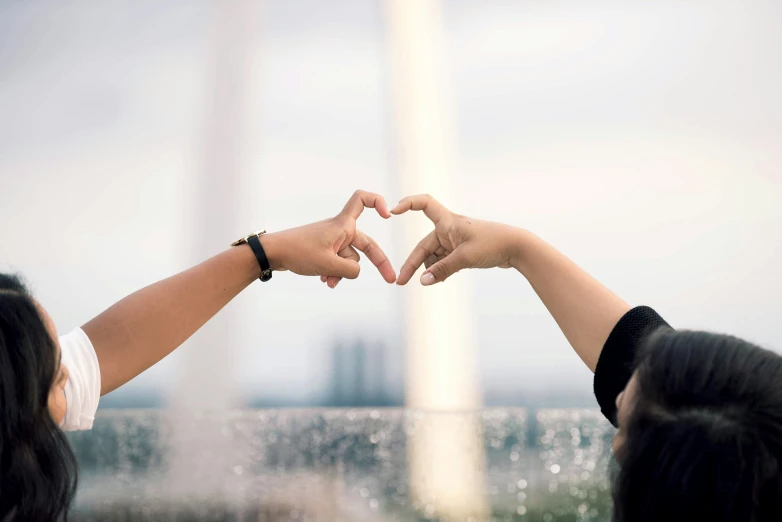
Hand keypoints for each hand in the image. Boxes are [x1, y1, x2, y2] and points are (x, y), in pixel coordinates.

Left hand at [262, 190, 396, 286]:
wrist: (273, 254)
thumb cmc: (298, 252)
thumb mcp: (328, 265)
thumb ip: (349, 270)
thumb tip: (356, 273)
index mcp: (342, 225)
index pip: (362, 200)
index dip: (377, 202)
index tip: (387, 216)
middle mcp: (340, 230)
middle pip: (366, 244)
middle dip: (378, 262)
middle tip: (391, 280)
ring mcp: (333, 241)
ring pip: (349, 259)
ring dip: (342, 273)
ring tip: (328, 282)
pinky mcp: (325, 250)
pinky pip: (338, 263)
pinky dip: (335, 272)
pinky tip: (325, 281)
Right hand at [393, 194, 520, 285]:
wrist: (517, 248)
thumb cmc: (493, 244)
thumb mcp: (465, 258)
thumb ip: (442, 270)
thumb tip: (422, 282)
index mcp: (448, 221)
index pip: (423, 204)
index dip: (407, 204)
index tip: (392, 212)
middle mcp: (449, 228)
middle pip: (424, 245)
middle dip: (413, 264)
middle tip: (401, 282)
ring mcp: (455, 240)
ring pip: (433, 256)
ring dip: (431, 269)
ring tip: (434, 282)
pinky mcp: (462, 250)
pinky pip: (443, 261)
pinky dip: (440, 270)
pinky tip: (441, 279)